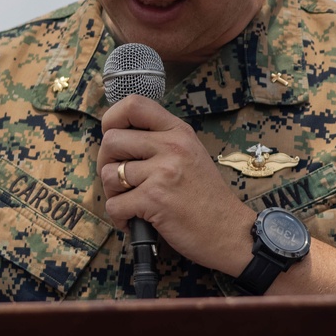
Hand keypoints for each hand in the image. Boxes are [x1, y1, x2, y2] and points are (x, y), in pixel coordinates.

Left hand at [97, 94, 254, 274]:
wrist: (229, 231)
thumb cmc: (206, 198)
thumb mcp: (190, 155)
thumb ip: (160, 142)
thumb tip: (116, 138)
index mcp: (178, 132)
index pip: (134, 104)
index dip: (112, 119)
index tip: (113, 137)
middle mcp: (171, 146)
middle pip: (111, 140)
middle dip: (106, 163)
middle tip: (118, 181)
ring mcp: (163, 172)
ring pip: (108, 173)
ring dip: (113, 193)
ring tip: (130, 202)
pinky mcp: (154, 199)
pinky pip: (115, 204)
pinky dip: (119, 217)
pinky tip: (134, 221)